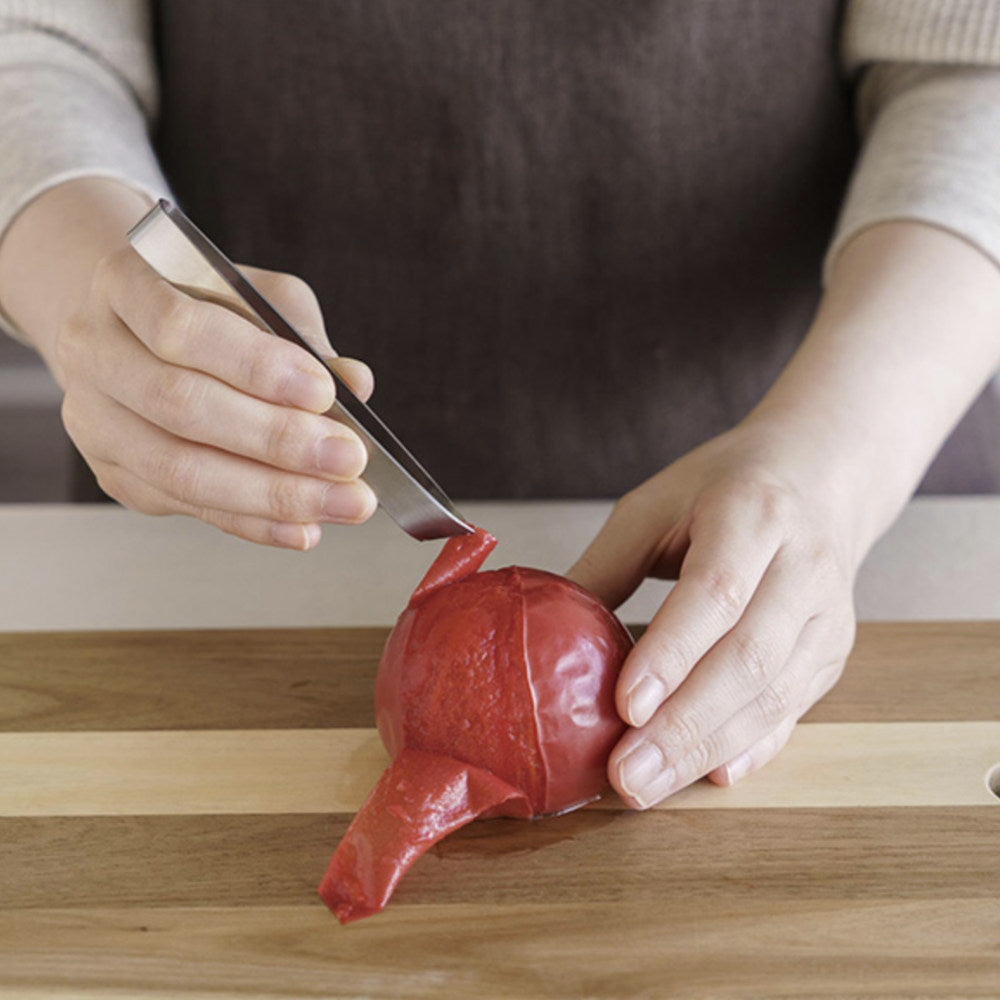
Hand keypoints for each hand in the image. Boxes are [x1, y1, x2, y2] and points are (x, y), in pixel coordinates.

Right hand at [56, 246, 375, 548]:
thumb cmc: (207, 309)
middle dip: (277, 440)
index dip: (255, 365)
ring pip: (180, 469)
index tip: (323, 392)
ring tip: (343, 501)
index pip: (181, 327)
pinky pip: (189, 508)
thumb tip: (355, 383)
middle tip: (349, 458)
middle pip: (180, 404)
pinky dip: (254, 523)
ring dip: (273, 494)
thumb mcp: (260, 298)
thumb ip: (303, 338)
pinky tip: (304, 527)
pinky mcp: (116, 475)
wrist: (135, 336)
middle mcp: (95, 352)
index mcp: (124, 284)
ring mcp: (95, 420)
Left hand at [566, 420, 859, 807]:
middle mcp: (804, 566)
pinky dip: (750, 747)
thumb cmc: (724, 489)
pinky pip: (794, 709)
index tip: (625, 706)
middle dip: (684, 726)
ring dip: (708, 748)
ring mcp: (827, 614)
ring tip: (648, 785)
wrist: (818, 477)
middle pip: (749, 658)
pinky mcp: (832, 651)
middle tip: (626, 775)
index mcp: (753, 515)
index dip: (672, 653)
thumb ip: (605, 568)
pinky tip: (711, 775)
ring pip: (775, 695)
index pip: (715, 592)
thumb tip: (539, 634)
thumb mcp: (654, 506)